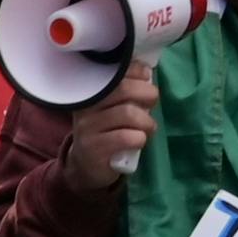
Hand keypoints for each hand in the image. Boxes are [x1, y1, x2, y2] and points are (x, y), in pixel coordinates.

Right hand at [65, 50, 158, 189]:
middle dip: (148, 95)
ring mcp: (87, 127)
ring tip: (147, 128)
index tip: (145, 78)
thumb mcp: (111, 107)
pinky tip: (137, 142)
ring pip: (129, 114)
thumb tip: (146, 70)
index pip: (114, 72)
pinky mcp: (94, 148)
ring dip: (147, 123)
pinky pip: (128, 137)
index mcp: (91, 92)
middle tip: (151, 104)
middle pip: (124, 89)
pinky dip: (140, 139)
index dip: (136, 72)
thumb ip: (126, 88)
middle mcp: (86, 106)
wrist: (86, 165)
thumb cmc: (106, 131)